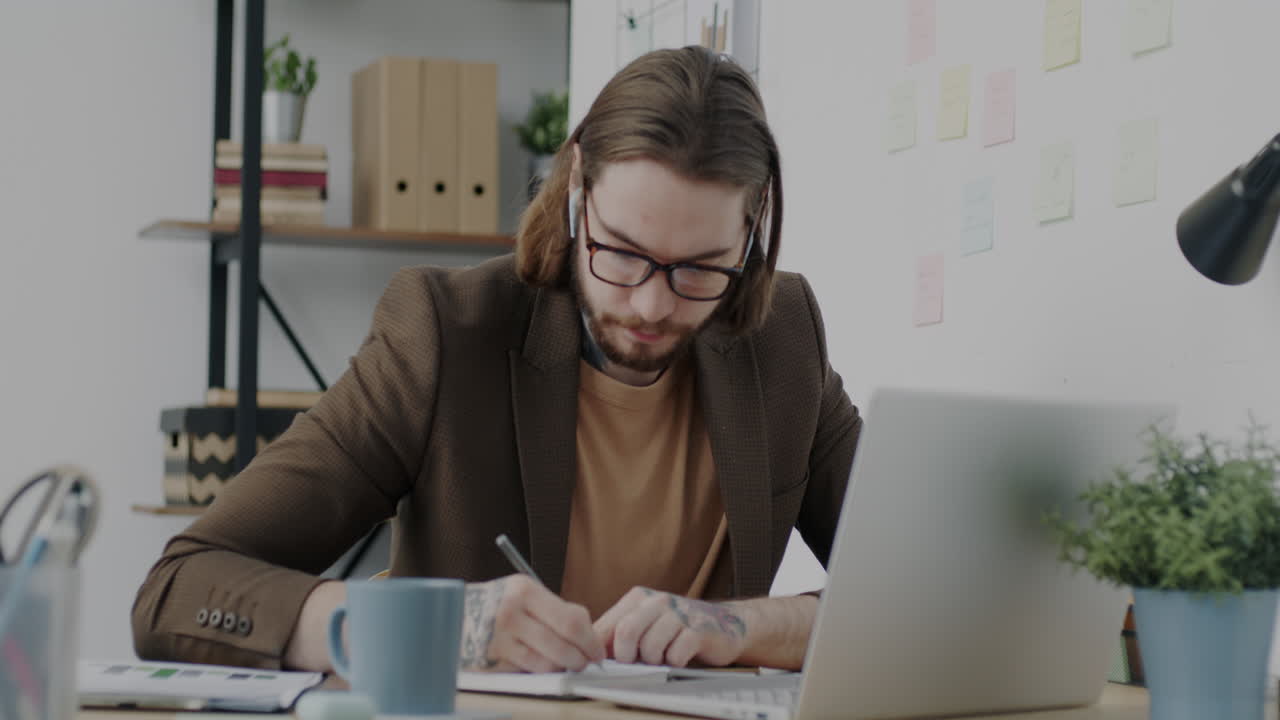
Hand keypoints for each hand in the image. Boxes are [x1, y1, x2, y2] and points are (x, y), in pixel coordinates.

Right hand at [459, 574, 605, 672]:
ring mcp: (499, 638)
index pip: (571, 620)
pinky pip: (528, 671)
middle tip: (587, 661)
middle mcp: (511, 612)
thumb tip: (588, 633)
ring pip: (547, 662)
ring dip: (562, 666)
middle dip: (582, 657)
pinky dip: (541, 670)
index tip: (596, 649)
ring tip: (566, 662)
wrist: (455, 614)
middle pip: (563, 643)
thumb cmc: (498, 603)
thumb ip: (555, 609)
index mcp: (525, 590)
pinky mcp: (492, 658)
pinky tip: (543, 663)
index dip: (590, 639)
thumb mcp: (525, 593)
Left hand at [594, 587, 747, 667]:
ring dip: (654, 661)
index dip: (602, 651)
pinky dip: (674, 663)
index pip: (606, 626)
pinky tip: (680, 656)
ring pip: (650, 648)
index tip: (607, 663)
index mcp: (637, 598)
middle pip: (626, 633)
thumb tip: (589, 653)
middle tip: (637, 662)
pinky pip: (675, 656)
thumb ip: (616, 633)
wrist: (722, 624)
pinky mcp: (697, 630)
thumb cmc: (676, 628)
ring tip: (663, 656)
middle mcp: (657, 601)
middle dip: (627, 657)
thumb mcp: (643, 624)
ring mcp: (678, 614)